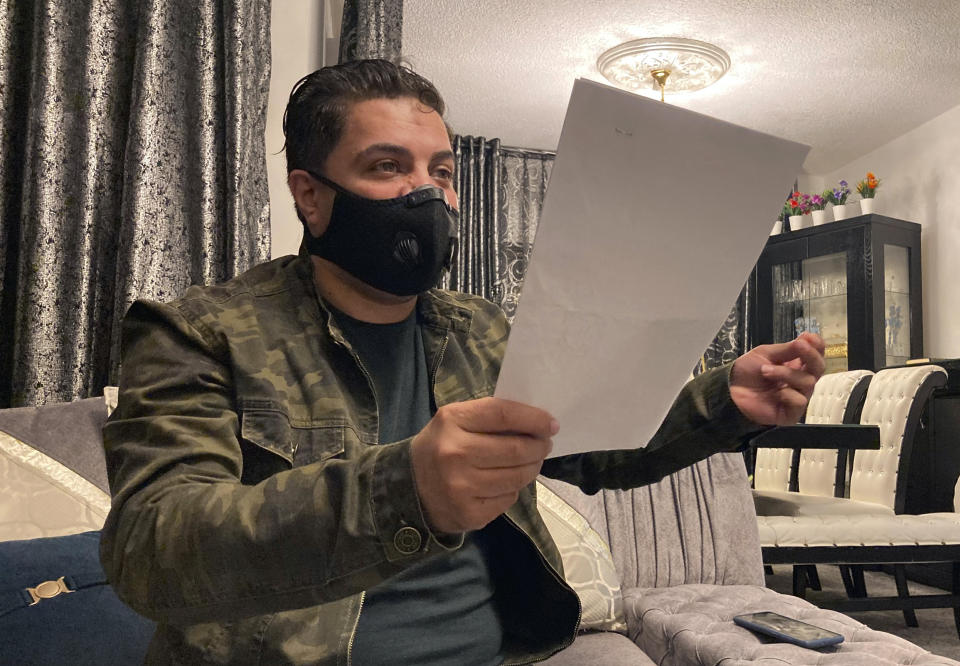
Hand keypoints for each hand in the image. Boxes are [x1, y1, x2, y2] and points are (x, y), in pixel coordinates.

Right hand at [410, 398, 556, 533]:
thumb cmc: (440, 447)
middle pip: (517, 449)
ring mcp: (462, 487)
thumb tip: (537, 422)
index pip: (504, 414)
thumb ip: (491, 417)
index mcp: (452, 422)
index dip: (534, 418)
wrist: (408, 488)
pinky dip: (513, 489)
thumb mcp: (455, 421)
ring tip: (531, 462)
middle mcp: (455, 454)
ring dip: (532, 468)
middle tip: (544, 445)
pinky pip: (508, 498)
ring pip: (518, 477)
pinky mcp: (469, 513)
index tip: (551, 424)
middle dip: (539, 446)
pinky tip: (505, 482)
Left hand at [729, 332, 825, 424]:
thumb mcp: (765, 354)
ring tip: (765, 371)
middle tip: (798, 346)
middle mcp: (800, 380)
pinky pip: (800, 401)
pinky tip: (775, 393)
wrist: (729, 391)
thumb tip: (808, 338)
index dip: (817, 346)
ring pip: (808, 382)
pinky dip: (787, 394)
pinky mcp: (792, 413)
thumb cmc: (747, 372)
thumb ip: (787, 349)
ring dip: (786, 373)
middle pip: (819, 367)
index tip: (808, 337)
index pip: (816, 355)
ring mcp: (797, 396)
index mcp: (796, 365)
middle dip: (810, 355)